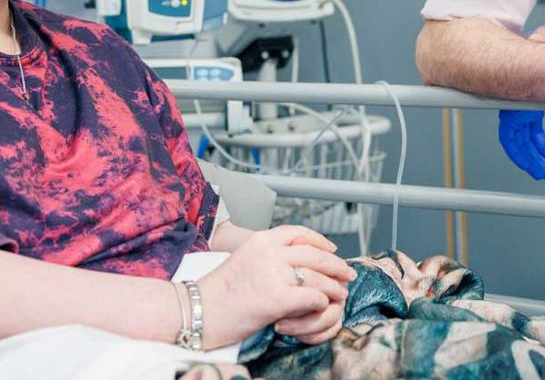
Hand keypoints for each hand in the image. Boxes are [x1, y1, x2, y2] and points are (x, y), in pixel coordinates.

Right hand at [196, 225, 356, 347]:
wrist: (196, 311)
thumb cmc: (217, 292)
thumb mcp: (243, 259)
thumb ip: (268, 255)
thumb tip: (295, 262)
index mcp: (261, 240)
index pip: (299, 232)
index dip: (320, 241)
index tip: (332, 250)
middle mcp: (269, 251)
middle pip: (315, 253)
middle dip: (336, 264)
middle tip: (348, 273)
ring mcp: (273, 274)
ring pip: (318, 276)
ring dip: (333, 287)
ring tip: (340, 294)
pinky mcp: (276, 298)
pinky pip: (312, 296)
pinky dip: (321, 302)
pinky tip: (321, 306)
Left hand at [497, 109, 544, 179]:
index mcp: (534, 106)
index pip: (535, 129)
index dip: (543, 145)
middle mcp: (522, 110)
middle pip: (527, 138)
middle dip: (537, 155)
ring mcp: (514, 113)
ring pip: (519, 143)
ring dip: (530, 159)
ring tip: (542, 173)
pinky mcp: (509, 116)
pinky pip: (508, 142)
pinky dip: (517, 155)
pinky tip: (528, 165)